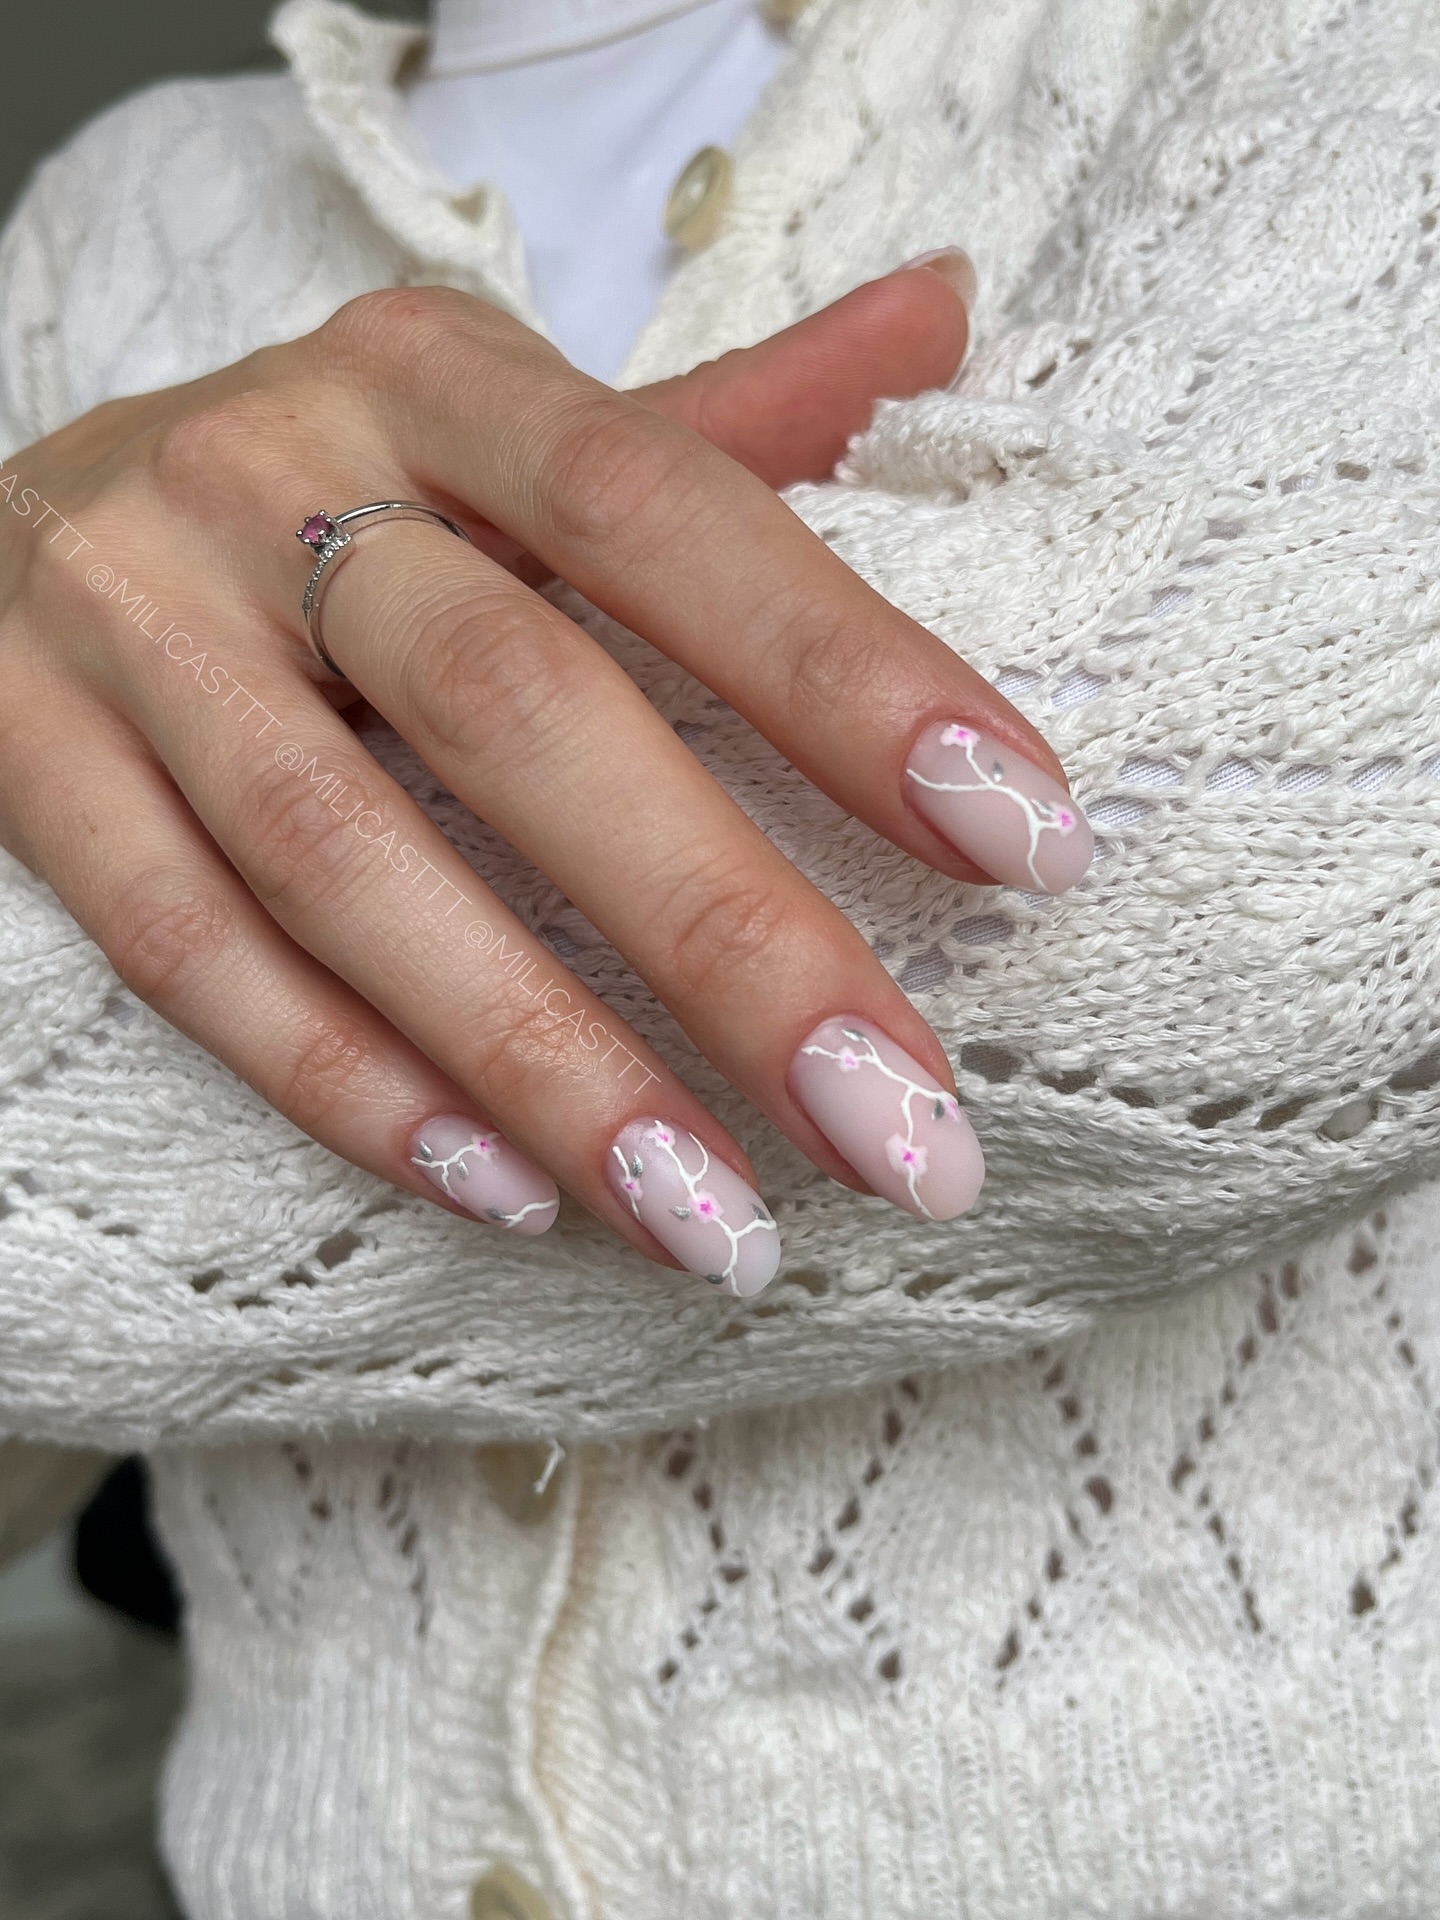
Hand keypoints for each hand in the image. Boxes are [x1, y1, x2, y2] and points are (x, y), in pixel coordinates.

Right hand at [0, 254, 1090, 1294]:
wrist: (17, 525)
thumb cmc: (329, 493)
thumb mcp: (502, 429)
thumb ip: (718, 415)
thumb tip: (950, 312)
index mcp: (433, 379)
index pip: (666, 504)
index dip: (848, 670)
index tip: (1028, 841)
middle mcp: (270, 474)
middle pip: (517, 706)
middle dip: (725, 932)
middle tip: (902, 1125)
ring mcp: (129, 622)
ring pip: (348, 863)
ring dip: (547, 1061)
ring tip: (722, 1224)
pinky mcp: (20, 755)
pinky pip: (188, 948)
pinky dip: (349, 1081)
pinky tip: (510, 1195)